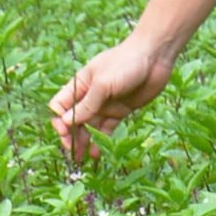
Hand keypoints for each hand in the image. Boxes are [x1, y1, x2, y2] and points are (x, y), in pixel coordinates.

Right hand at [48, 38, 175, 165]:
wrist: (155, 57)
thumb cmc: (126, 63)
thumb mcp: (103, 84)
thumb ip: (87, 104)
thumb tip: (66, 122)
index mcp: (80, 85)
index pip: (60, 106)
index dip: (59, 121)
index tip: (65, 133)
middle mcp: (90, 96)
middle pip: (74, 120)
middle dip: (72, 136)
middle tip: (73, 154)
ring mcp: (106, 104)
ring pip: (90, 126)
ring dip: (85, 142)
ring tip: (83, 159)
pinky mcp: (121, 110)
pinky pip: (107, 128)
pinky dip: (102, 140)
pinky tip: (98, 153)